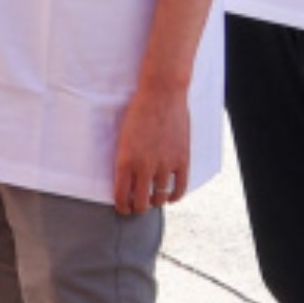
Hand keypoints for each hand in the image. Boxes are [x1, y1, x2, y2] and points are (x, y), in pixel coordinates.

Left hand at [111, 84, 192, 216]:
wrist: (162, 94)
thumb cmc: (139, 111)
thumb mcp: (123, 137)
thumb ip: (125, 159)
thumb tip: (127, 180)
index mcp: (126, 160)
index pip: (121, 196)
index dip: (122, 207)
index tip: (123, 208)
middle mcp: (145, 166)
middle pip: (141, 203)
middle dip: (138, 208)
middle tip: (138, 206)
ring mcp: (165, 164)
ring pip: (159, 198)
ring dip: (155, 202)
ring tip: (153, 200)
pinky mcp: (182, 160)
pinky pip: (180, 188)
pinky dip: (175, 197)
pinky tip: (170, 196)